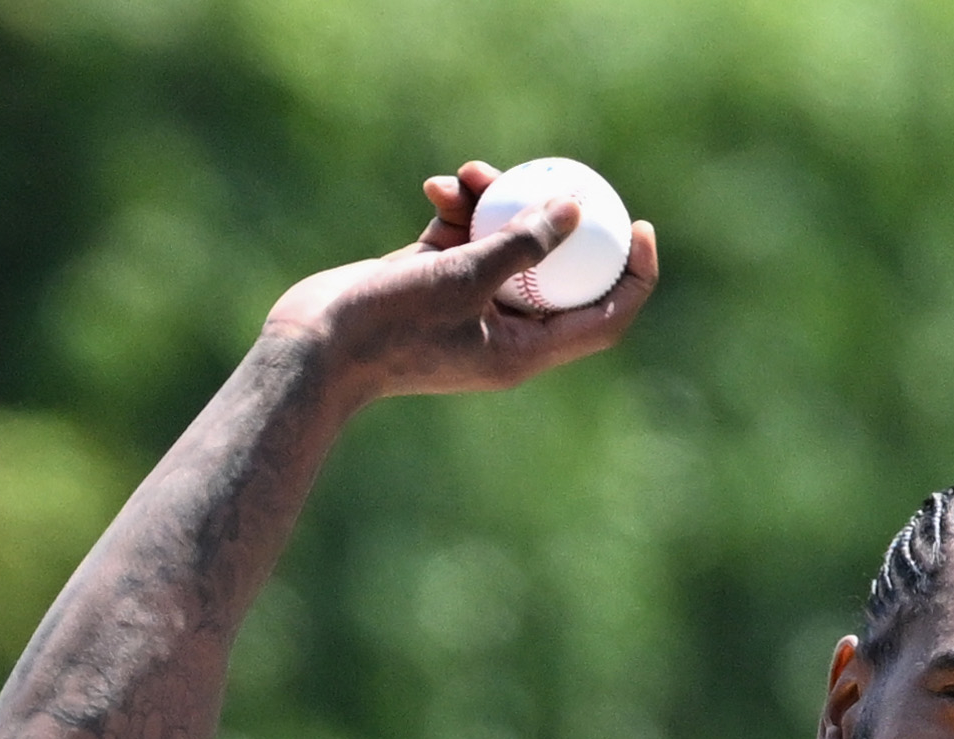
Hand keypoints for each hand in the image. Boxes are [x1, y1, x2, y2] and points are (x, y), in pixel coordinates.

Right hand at [263, 161, 658, 401]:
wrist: (315, 347)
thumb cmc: (392, 325)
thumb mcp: (463, 277)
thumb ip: (521, 243)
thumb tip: (573, 209)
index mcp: (526, 351)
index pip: (604, 315)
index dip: (633, 275)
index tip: (639, 227)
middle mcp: (505, 331)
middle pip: (561, 274)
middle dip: (562, 223)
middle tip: (573, 179)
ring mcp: (469, 305)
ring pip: (506, 245)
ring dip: (494, 202)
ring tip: (469, 172)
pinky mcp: (435, 280)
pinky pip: (463, 236)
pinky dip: (456, 209)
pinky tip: (437, 186)